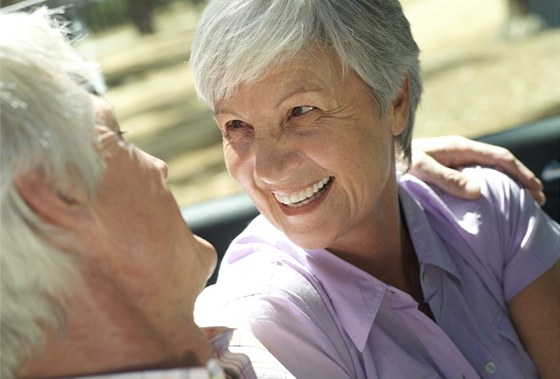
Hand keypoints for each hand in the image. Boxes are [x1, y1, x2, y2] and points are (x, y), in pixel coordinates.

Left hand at [405, 135, 545, 204]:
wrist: (380, 156)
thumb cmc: (397, 161)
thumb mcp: (421, 169)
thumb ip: (447, 179)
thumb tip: (478, 191)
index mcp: (459, 147)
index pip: (500, 158)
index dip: (521, 174)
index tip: (536, 190)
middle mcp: (460, 151)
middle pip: (500, 163)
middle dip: (522, 179)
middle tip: (539, 199)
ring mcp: (455, 159)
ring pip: (490, 169)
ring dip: (509, 183)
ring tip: (523, 201)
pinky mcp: (447, 167)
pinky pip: (477, 175)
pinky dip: (493, 185)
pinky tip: (494, 199)